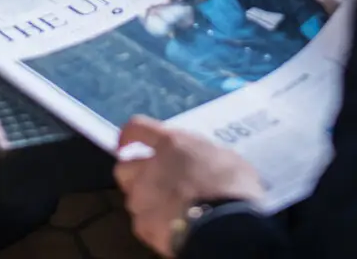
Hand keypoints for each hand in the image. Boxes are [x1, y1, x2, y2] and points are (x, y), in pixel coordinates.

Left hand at [114, 116, 262, 256]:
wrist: (228, 227)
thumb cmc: (233, 187)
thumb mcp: (224, 157)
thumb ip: (201, 154)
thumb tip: (200, 158)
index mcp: (170, 144)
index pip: (137, 128)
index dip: (128, 135)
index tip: (125, 143)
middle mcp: (149, 168)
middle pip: (123, 168)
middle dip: (133, 175)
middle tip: (149, 183)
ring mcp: (144, 199)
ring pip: (132, 198)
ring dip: (145, 202)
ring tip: (164, 210)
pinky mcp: (145, 227)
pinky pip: (142, 224)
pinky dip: (152, 225)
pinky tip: (169, 228)